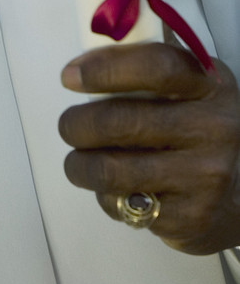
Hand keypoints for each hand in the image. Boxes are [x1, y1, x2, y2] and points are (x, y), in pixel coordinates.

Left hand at [58, 42, 239, 253]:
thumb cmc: (200, 129)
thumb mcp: (190, 89)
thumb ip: (145, 69)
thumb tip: (80, 66)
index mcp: (210, 85)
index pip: (156, 66)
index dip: (106, 69)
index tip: (69, 77)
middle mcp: (214, 128)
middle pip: (122, 121)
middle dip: (77, 124)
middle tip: (69, 127)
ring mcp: (204, 177)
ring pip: (112, 169)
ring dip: (79, 165)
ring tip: (78, 161)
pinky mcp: (190, 218)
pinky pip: (123, 205)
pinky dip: (106, 196)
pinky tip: (118, 189)